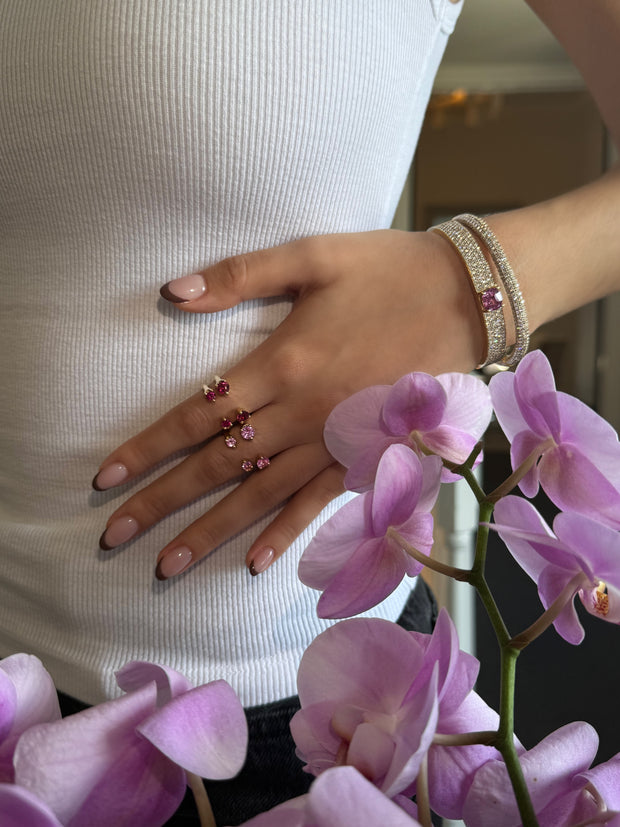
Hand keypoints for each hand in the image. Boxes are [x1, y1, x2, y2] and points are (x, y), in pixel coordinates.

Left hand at [93, 229, 481, 578]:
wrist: (468, 299)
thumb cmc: (388, 270)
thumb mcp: (313, 255)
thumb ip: (241, 274)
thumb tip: (173, 291)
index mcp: (282, 361)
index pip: (197, 415)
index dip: (149, 447)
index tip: (106, 478)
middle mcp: (302, 412)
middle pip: (218, 465)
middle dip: (162, 502)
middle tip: (114, 535)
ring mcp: (336, 440)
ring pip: (260, 496)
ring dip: (211, 532)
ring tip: (167, 565)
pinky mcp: (366, 455)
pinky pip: (320, 503)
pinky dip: (287, 533)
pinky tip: (255, 563)